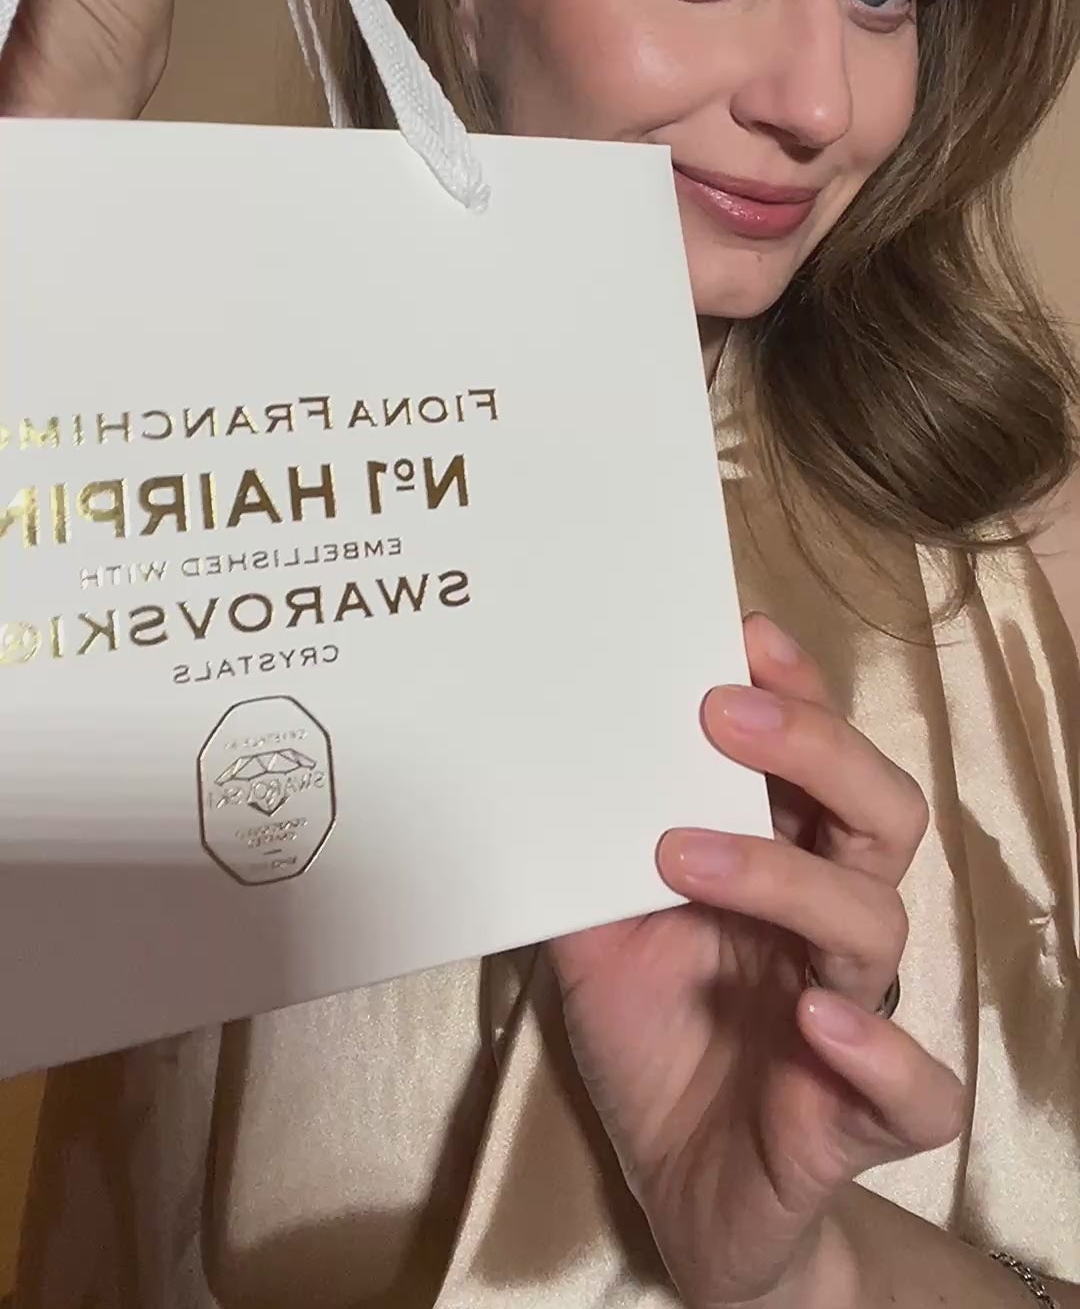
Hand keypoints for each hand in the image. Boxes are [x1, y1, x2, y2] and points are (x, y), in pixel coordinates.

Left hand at [550, 614, 963, 1308]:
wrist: (681, 1190)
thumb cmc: (657, 1037)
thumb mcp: (597, 935)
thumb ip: (584, 855)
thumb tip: (527, 758)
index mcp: (783, 861)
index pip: (818, 757)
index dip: (799, 691)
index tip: (743, 634)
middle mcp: (829, 921)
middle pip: (879, 810)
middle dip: (814, 749)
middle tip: (722, 712)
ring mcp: (855, 1011)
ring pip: (876, 923)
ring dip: (785, 877)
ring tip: (684, 853)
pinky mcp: (865, 1117)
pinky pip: (918, 1087)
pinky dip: (878, 1050)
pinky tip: (815, 1021)